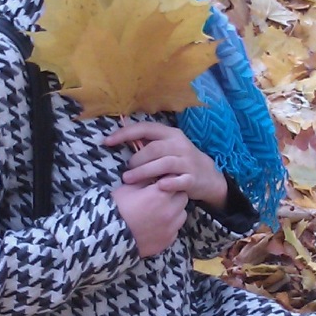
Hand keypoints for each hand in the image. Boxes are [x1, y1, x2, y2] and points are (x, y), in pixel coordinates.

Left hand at [105, 121, 227, 208]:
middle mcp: (179, 145)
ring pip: (164, 163)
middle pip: (154, 148)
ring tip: (129, 179)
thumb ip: (148, 144)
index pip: (145, 128)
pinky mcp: (192, 178)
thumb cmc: (179, 160)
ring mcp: (187, 162)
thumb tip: (118, 139)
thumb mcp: (167, 146)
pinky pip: (180, 180)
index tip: (107, 141)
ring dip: (144, 172)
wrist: (208, 175)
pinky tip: (158, 186)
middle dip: (136, 160)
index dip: (125, 133)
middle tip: (125, 171)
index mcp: (170, 134)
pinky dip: (169, 183)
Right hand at [112, 181, 188, 257]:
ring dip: (175, 210)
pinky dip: (170, 226)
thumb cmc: (117, 208)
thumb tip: (155, 175)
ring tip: (161, 211)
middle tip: (163, 196)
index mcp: (161, 194)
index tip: (161, 182)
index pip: (174, 180)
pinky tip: (157, 225)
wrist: (110, 235)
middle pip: (182, 196)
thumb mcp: (129, 187)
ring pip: (182, 213)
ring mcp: (171, 227)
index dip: (168, 180)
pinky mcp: (168, 240)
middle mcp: (170, 210)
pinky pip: (176, 229)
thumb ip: (146, 179)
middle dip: (175, 194)